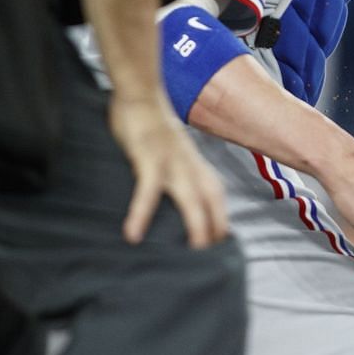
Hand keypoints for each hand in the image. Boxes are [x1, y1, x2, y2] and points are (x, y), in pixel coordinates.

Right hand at [109, 94, 229, 246]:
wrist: (141, 93)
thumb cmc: (153, 127)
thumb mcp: (172, 152)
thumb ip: (178, 172)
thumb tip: (176, 197)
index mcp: (197, 165)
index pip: (217, 198)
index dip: (220, 222)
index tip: (221, 247)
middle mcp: (191, 166)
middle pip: (211, 203)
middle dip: (215, 230)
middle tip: (215, 261)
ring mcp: (172, 162)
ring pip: (190, 199)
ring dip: (195, 225)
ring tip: (193, 253)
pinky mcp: (149, 158)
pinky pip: (148, 190)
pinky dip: (142, 212)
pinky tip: (132, 234)